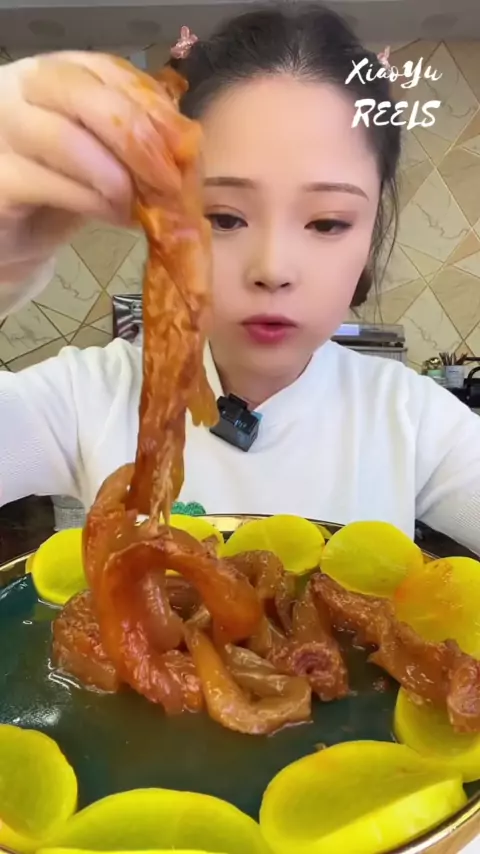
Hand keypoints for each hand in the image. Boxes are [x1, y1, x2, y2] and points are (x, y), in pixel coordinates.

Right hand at [0, 51, 180, 284]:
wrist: (16, 236)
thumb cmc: (62, 191)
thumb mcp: (106, 160)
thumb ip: (139, 146)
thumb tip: (185, 150)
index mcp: (53, 75)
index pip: (105, 70)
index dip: (150, 105)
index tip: (184, 143)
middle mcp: (19, 90)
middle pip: (82, 94)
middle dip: (136, 137)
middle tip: (168, 179)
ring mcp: (1, 132)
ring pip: (62, 138)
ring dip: (113, 174)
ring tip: (138, 204)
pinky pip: (45, 183)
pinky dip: (89, 200)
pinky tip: (114, 216)